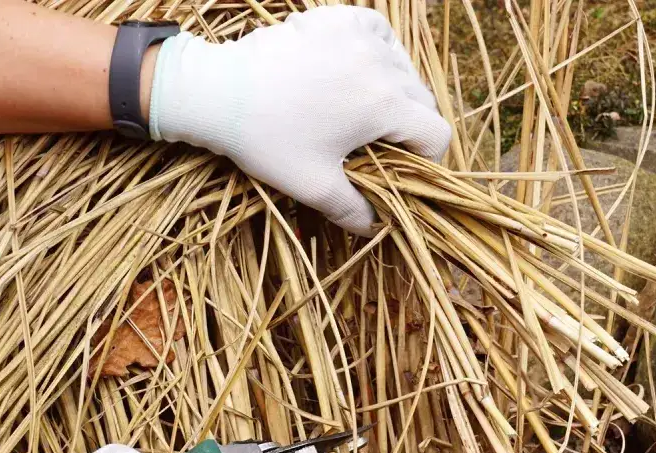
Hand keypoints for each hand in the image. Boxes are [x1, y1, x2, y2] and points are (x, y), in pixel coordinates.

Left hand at [148, 6, 452, 235]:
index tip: (405, 174)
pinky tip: (358, 70)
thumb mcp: (313, 186)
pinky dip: (377, 51)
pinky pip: (377, 32)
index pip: (435, 134)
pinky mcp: (338, 18)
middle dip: (409, 129)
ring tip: (365, 114)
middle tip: (381, 149)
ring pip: (402, 66)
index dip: (428, 162)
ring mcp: (360, 35)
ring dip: (395, 91)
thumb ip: (353, 210)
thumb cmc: (267, 142)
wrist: (220, 93)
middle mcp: (382, 63)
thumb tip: (375, 228)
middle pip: (422, 100)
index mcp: (385, 105)